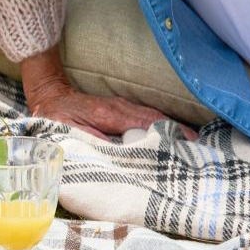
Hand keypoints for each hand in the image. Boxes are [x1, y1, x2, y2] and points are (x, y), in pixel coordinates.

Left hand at [19, 48, 186, 140]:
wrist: (48, 95)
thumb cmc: (57, 118)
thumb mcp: (69, 132)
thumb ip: (93, 142)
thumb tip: (119, 154)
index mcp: (112, 112)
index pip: (149, 123)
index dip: (170, 135)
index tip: (190, 148)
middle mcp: (123, 107)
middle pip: (158, 120)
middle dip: (179, 136)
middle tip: (200, 155)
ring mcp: (124, 107)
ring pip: (155, 119)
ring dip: (174, 133)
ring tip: (194, 150)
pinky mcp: (123, 110)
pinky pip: (148, 119)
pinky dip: (163, 129)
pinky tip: (175, 141)